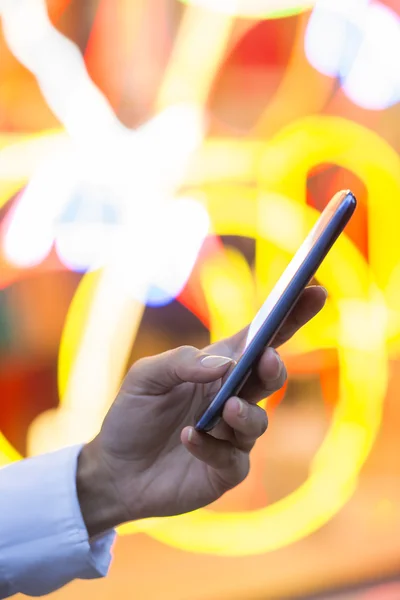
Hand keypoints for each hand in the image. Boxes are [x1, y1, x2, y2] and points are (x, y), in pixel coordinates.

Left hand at [77, 286, 326, 536]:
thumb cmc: (131, 416)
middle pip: (270, 377)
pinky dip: (212, 448)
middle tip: (265, 360)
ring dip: (246, 414)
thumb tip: (224, 364)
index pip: (259, 338)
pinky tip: (189, 438)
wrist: (113, 470)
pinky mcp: (225, 471)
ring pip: (258, 422)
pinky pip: (233, 460)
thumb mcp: (145, 377)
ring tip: (226, 408)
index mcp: (217, 368)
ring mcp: (231, 436)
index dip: (289, 315)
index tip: (314, 290)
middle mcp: (232, 398)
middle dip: (274, 367)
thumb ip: (180, 363)